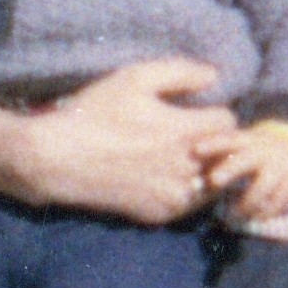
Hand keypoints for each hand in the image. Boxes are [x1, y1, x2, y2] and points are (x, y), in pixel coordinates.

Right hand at [19, 58, 233, 223]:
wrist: (58, 159)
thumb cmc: (95, 113)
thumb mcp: (135, 78)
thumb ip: (180, 73)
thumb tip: (214, 76)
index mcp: (186, 131)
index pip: (230, 123)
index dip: (215, 114)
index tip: (198, 112)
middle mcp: (187, 167)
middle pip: (225, 156)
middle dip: (215, 144)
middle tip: (192, 136)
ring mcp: (173, 196)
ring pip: (211, 185)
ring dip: (204, 172)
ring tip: (179, 159)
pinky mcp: (159, 214)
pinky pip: (189, 205)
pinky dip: (184, 193)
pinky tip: (161, 178)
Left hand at [199, 127, 287, 222]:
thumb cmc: (258, 152)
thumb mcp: (244, 147)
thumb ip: (221, 161)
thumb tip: (193, 185)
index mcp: (247, 141)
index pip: (227, 141)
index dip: (212, 144)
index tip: (196, 150)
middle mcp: (262, 152)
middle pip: (244, 161)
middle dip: (228, 170)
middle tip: (213, 180)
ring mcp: (278, 167)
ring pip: (260, 189)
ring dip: (244, 205)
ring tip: (231, 216)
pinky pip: (277, 202)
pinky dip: (264, 213)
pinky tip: (253, 217)